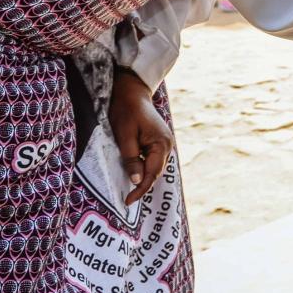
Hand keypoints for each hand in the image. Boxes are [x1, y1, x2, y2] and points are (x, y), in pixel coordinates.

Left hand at [107, 69, 173, 205]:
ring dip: (142, 176)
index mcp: (161, 144)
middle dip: (142, 185)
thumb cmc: (126, 111)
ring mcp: (164, 142)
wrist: (131, 91)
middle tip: (126, 198)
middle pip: (155, 172)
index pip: (152, 174)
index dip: (140, 190)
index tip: (128, 201)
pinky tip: (133, 171)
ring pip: (153, 166)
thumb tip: (137, 181)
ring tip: (128, 188)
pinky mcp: (158, 140)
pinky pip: (151, 159)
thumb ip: (131, 159)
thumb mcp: (124, 136)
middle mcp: (167, 145)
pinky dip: (143, 167)